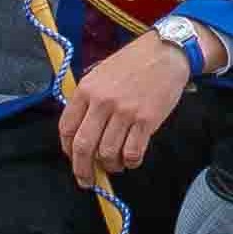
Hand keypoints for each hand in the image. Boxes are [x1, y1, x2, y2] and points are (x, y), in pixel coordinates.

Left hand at [58, 30, 196, 181]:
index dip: (68, 150)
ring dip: (110, 166)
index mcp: (86, 89)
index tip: (73, 158)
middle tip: (86, 180)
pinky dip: (131, 162)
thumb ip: (88, 99)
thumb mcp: (100, 73)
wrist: (165, 53)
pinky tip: (132, 160)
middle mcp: (102, 102)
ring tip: (115, 165)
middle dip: (82, 170)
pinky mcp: (146, 120)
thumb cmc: (132, 63)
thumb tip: (80, 132)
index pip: (67, 128)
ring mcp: (125, 112)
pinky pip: (133, 153)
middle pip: (84, 147)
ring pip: (108, 153)